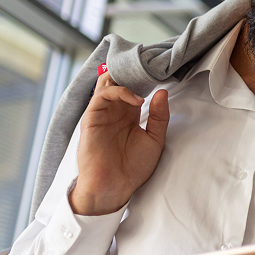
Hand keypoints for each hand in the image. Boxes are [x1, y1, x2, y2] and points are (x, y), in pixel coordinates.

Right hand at [70, 72, 169, 214]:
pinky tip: (137, 100)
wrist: (115, 186)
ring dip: (125, 78)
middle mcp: (115, 111)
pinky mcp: (92, 118)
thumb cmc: (134, 168)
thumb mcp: (155, 139)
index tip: (162, 72)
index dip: (145, 79)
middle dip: (133, 72)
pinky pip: (102, 96)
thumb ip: (159, 116)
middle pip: (118, 81)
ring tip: (143, 82)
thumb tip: (163, 92)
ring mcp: (102, 113)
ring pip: (108, 83)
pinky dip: (119, 92)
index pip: (135, 88)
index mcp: (129, 115)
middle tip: (151, 68)